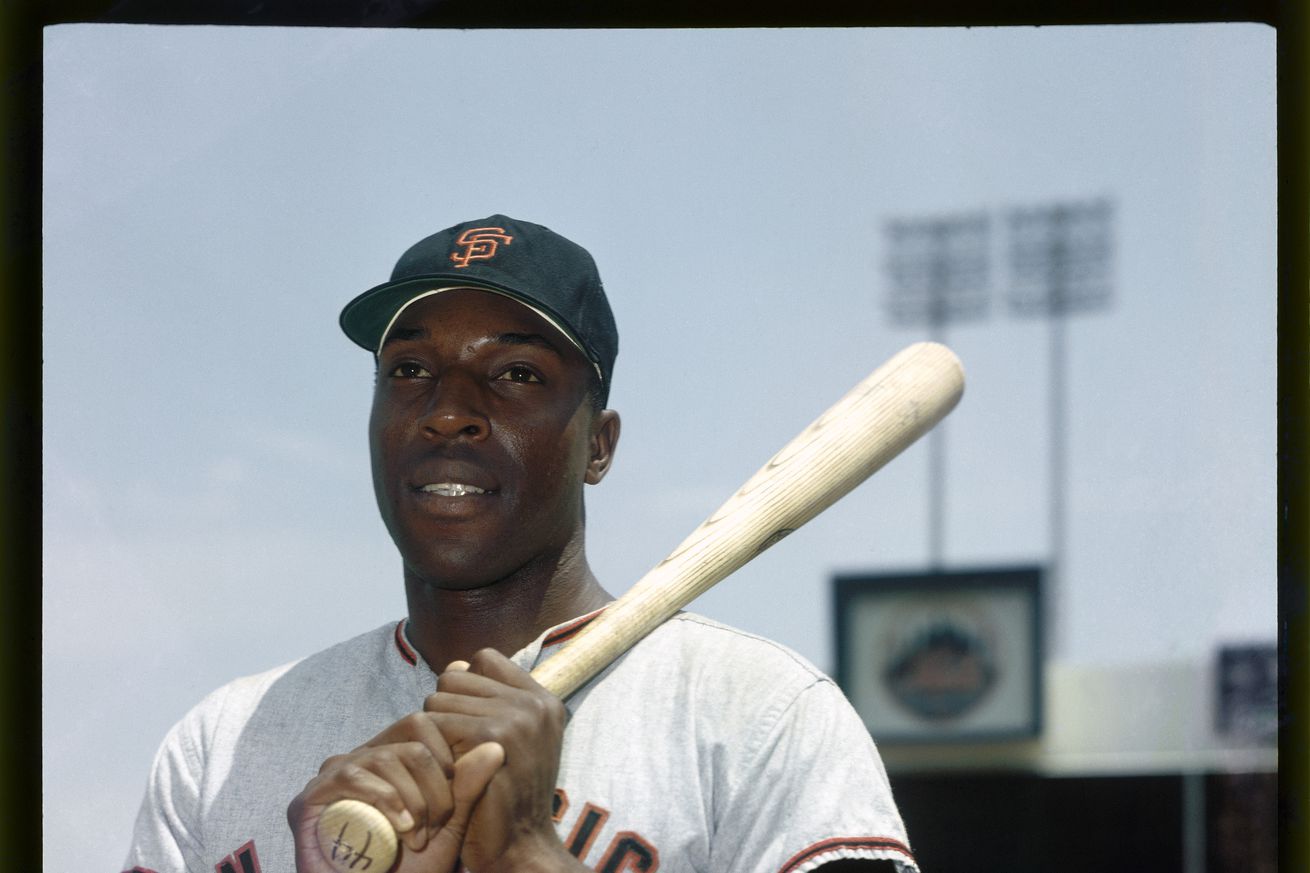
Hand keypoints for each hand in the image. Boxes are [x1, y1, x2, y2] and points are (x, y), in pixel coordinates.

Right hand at [287, 710, 503, 872]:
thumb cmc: (413, 869)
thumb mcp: (449, 826)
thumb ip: (468, 788)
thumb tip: (496, 746)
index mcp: (391, 758)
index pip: (424, 724)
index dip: (447, 760)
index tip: (451, 808)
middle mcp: (360, 760)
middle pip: (410, 739)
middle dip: (434, 787)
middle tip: (434, 829)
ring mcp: (332, 776)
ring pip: (387, 757)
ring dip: (412, 800)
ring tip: (416, 837)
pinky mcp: (308, 798)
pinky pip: (352, 775)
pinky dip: (384, 798)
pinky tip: (399, 826)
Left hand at [426, 650, 585, 872]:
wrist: (521, 846)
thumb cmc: (506, 797)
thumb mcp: (512, 742)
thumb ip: (490, 702)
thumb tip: (454, 666)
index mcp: (543, 700)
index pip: (485, 658)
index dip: (467, 686)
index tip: (467, 722)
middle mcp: (535, 702)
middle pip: (456, 676)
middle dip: (445, 709)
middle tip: (455, 748)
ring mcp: (518, 717)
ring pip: (439, 698)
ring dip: (435, 730)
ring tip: (452, 761)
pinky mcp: (494, 736)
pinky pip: (437, 722)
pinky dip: (432, 748)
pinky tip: (446, 773)